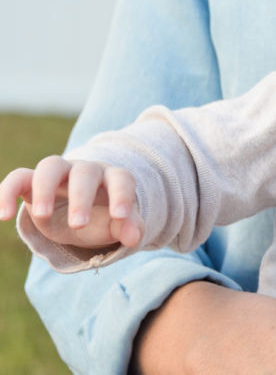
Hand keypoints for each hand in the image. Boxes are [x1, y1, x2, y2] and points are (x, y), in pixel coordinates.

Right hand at [0, 155, 142, 248]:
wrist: (82, 214)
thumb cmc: (105, 217)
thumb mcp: (118, 224)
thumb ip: (130, 227)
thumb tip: (134, 238)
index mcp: (113, 179)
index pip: (121, 179)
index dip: (122, 195)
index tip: (120, 217)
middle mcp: (86, 170)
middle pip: (84, 173)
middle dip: (81, 197)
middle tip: (78, 224)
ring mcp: (59, 173)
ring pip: (50, 166)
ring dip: (45, 189)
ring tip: (41, 216)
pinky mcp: (32, 182)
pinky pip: (18, 178)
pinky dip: (7, 193)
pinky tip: (4, 216)